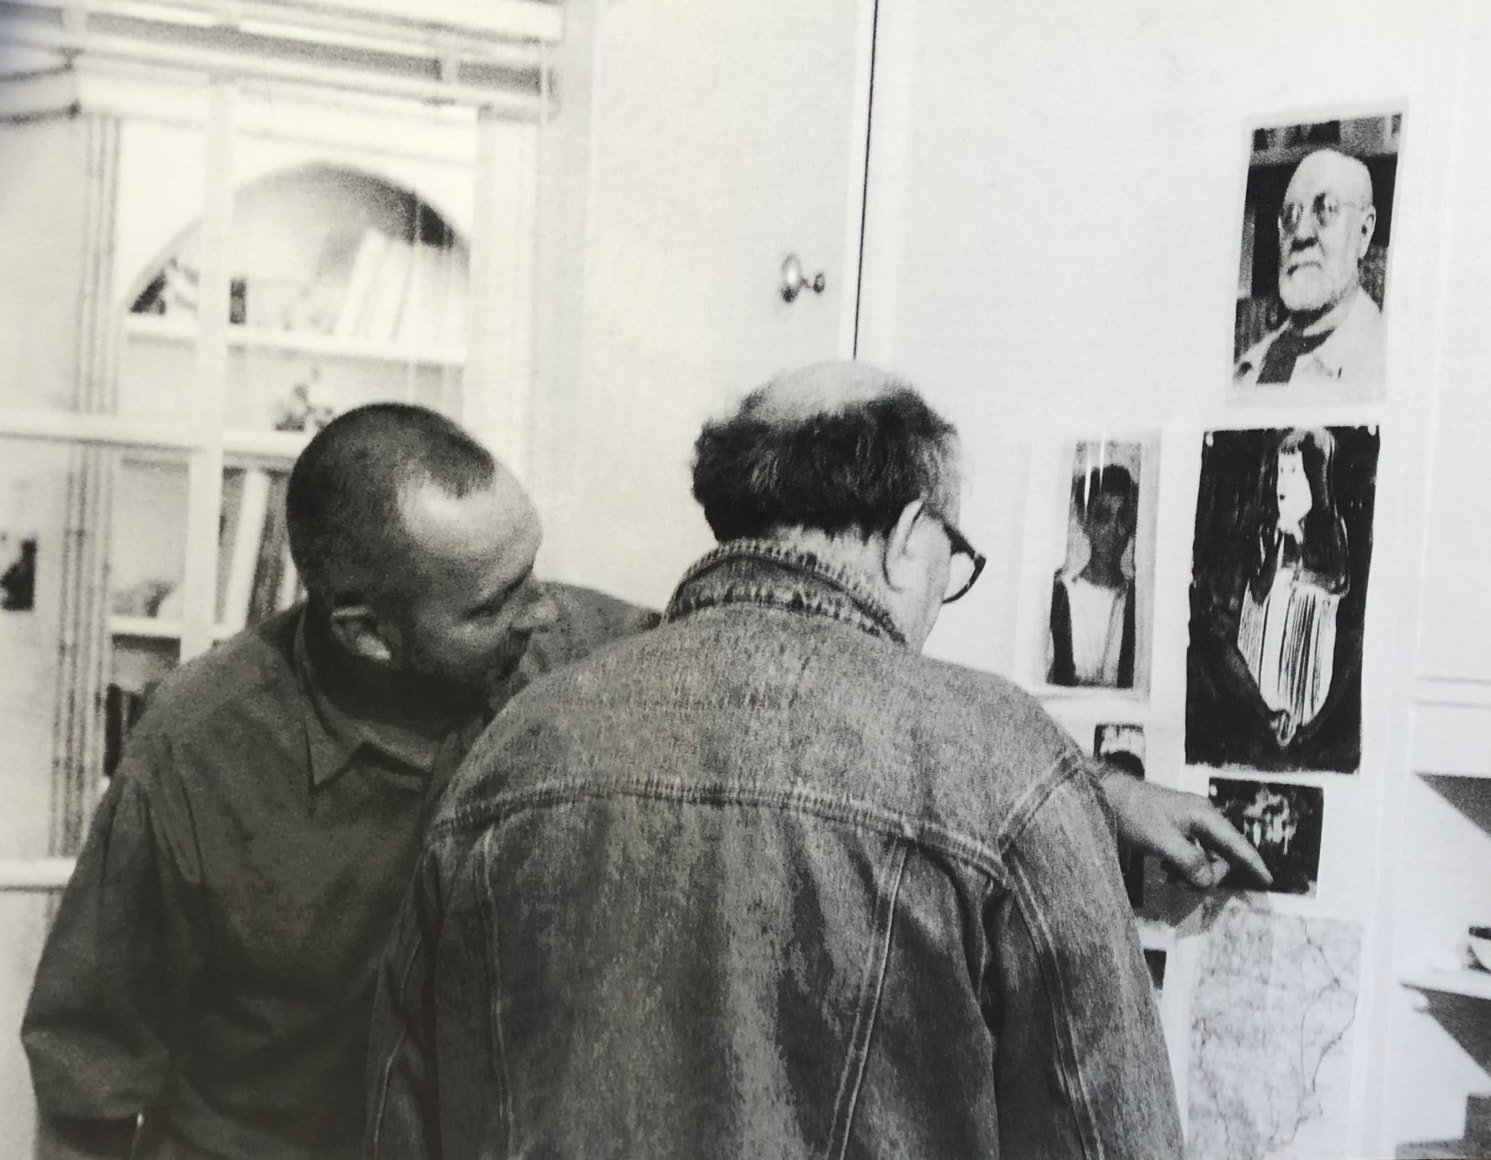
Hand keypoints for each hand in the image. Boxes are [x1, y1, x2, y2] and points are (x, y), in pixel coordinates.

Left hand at [1097, 770, 1272, 888]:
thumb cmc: (1135, 813)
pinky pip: (1191, 854)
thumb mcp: (1162, 840)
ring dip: (1193, 873)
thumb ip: (1189, 861)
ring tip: (1170, 878)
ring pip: (1205, 857)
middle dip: (1208, 875)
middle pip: (1221, 855)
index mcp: (1204, 815)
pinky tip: (1167, 871)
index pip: (1237, 843)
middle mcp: (1202, 818)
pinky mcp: (1175, 830)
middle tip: (1181, 884)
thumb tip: (1209, 881)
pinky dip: (1183, 868)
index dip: (1254, 863)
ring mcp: (1188, 823)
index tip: (1268, 881)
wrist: (1108, 795)